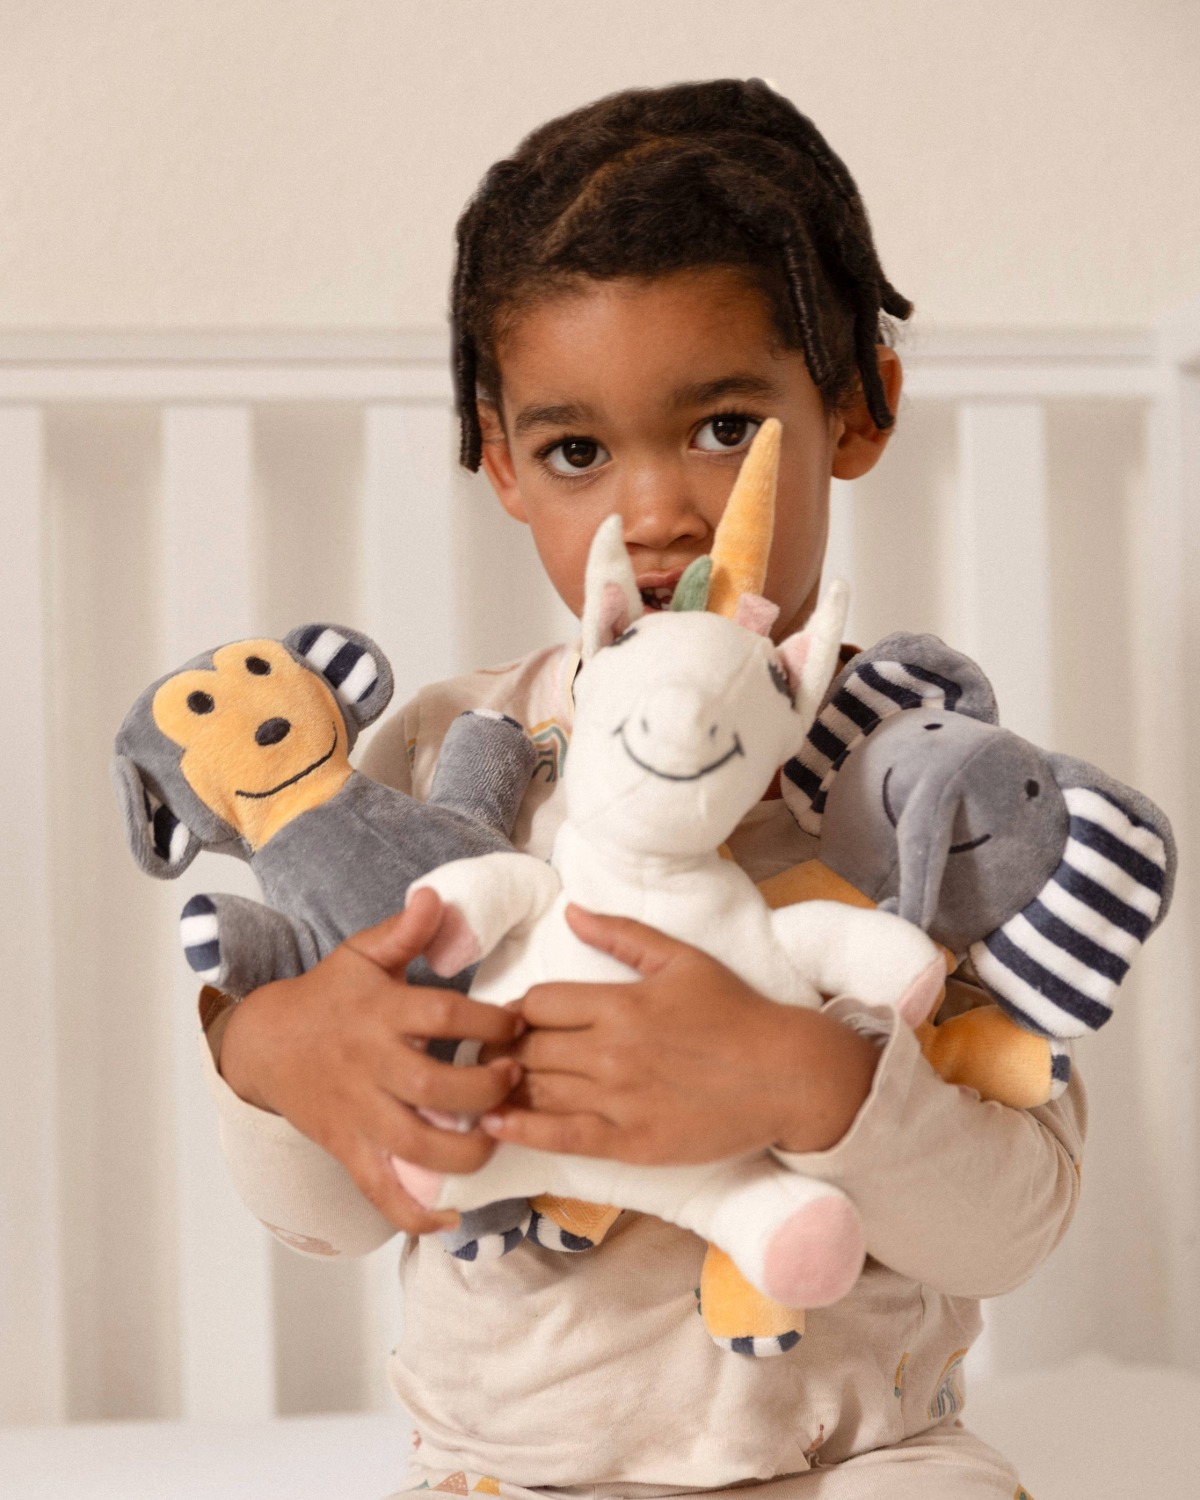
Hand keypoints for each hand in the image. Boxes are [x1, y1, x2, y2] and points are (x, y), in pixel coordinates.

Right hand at [217, 888, 524, 1234]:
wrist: (266, 1043)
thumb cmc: (329, 995)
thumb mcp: (362, 954)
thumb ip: (404, 932)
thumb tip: (435, 896)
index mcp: (381, 1014)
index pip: (445, 1015)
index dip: (490, 1021)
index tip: (520, 1023)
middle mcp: (371, 1066)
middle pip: (437, 1088)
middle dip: (488, 1090)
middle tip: (516, 1079)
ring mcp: (359, 1114)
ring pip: (416, 1146)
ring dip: (468, 1151)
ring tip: (499, 1135)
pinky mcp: (348, 1150)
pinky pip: (381, 1191)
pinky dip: (415, 1213)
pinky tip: (453, 1216)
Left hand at [481, 905, 880, 1163]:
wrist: (786, 1074)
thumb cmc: (735, 1011)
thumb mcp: (681, 959)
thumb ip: (621, 935)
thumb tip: (571, 911)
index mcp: (621, 1003)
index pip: (538, 1003)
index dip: (517, 1011)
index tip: (513, 1021)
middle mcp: (614, 1051)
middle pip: (530, 1049)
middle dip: (507, 1050)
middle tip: (494, 1056)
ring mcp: (622, 1101)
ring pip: (538, 1091)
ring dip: (509, 1088)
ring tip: (490, 1086)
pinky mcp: (632, 1143)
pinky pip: (561, 1137)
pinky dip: (522, 1130)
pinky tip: (495, 1123)